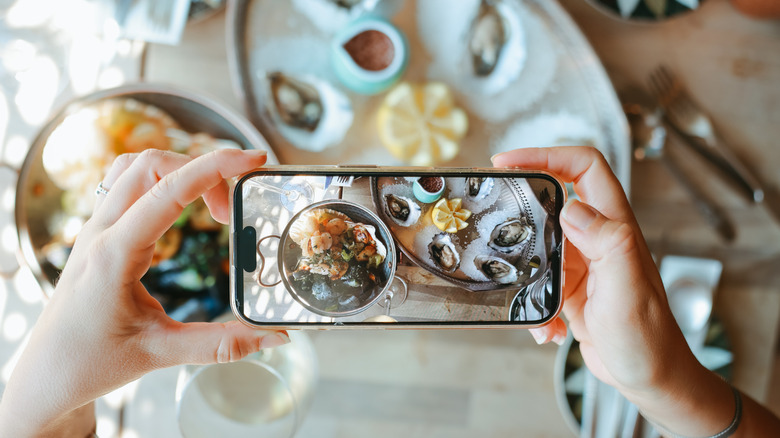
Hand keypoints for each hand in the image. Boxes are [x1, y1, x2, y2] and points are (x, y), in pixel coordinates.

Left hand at [0, 149, 288, 435]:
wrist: (45, 373)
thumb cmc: (91, 364)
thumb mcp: (161, 355)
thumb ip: (221, 345)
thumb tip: (275, 337)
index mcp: (114, 256)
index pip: (168, 191)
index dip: (215, 168)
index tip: (252, 160)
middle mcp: (100, 232)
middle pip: (152, 165)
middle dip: (203, 171)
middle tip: (234, 208)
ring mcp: (94, 229)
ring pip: (135, 166)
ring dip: (179, 170)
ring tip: (211, 205)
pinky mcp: (97, 233)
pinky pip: (124, 183)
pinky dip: (160, 180)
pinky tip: (180, 206)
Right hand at [493, 147, 742, 435]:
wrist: (650, 378)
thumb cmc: (648, 339)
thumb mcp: (628, 290)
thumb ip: (609, 244)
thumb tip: (573, 208)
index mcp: (615, 228)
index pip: (585, 167)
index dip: (547, 155)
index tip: (508, 162)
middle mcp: (597, 238)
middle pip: (554, 195)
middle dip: (521, 198)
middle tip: (490, 204)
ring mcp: (582, 262)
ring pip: (539, 238)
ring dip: (521, 262)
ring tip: (511, 280)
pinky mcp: (569, 287)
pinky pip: (537, 279)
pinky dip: (531, 302)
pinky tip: (543, 327)